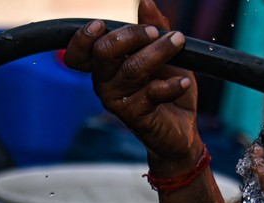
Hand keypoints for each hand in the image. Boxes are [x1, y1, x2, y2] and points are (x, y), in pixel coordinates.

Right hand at [64, 0, 201, 169]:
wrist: (182, 129)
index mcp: (105, 66)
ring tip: (179, 42)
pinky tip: (185, 81)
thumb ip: (154, 28)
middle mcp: (104, 83)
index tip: (102, 24)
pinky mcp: (136, 116)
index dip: (83, 38)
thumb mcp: (165, 55)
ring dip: (158, 52)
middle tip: (157, 32)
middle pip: (103, 52)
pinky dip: (172, 85)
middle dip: (131, 35)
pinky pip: (152, 94)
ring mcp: (118, 101)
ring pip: (132, 69)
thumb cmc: (167, 89)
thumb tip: (146, 2)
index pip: (78, 53)